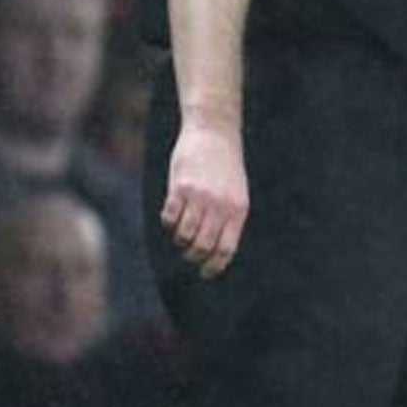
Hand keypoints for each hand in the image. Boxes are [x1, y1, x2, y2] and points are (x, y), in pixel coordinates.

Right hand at [161, 118, 248, 278]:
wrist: (215, 133)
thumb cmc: (226, 167)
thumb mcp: (237, 192)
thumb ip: (228, 218)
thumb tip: (217, 251)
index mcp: (238, 210)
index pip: (226, 249)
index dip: (214, 266)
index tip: (205, 273)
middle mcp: (220, 206)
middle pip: (203, 246)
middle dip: (194, 256)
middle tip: (189, 253)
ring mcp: (200, 197)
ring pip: (184, 235)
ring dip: (180, 240)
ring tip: (181, 233)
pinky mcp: (181, 187)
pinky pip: (169, 217)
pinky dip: (168, 222)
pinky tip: (172, 214)